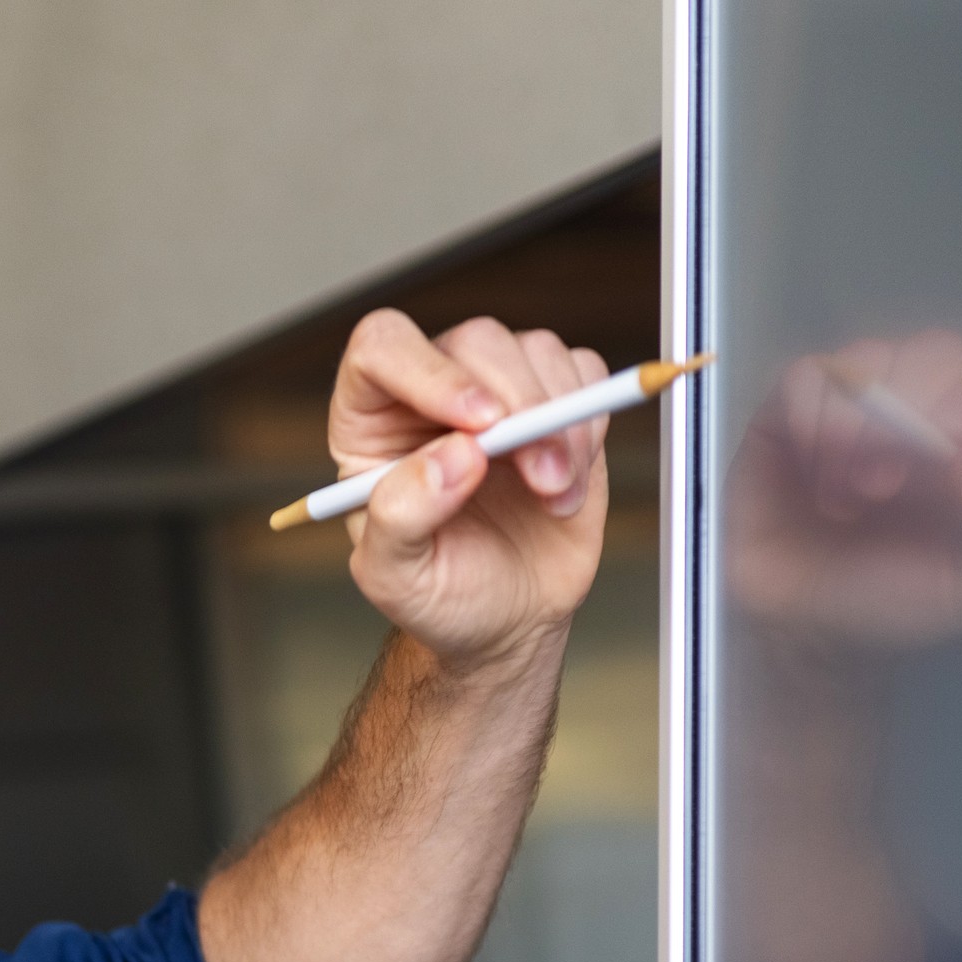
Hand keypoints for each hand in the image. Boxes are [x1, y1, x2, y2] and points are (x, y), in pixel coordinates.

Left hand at [329, 310, 613, 673]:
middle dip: (521, 404)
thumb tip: (452, 456)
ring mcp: (498, 390)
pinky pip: (584, 374)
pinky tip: (569, 486)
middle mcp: (432, 391)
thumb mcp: (394, 578)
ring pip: (536, 352)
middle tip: (541, 476)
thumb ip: (401, 516)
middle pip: (476, 341)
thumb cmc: (438, 594)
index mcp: (371, 421)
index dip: (431, 372)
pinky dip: (590, 427)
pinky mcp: (555, 400)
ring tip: (552, 496)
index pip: (384, 348)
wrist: (505, 619)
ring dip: (562, 423)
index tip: (480, 426)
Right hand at [724, 327, 961, 650]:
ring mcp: (867, 393)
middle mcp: (939, 399)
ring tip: (844, 499)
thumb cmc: (902, 598)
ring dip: (857, 430)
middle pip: (943, 350)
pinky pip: (809, 374)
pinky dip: (809, 421)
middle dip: (911, 419)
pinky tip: (811, 473)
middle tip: (882, 488)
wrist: (807, 625)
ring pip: (874, 356)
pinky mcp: (801, 400)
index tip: (958, 437)